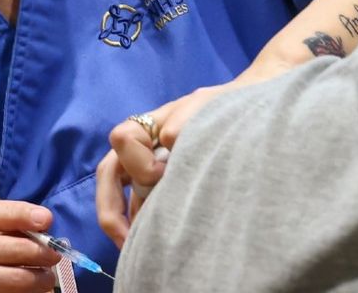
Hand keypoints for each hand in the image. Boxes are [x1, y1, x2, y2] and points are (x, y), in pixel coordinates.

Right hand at [95, 82, 235, 246]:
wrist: (247, 116)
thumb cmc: (222, 107)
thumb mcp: (204, 106)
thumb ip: (184, 120)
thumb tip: (167, 139)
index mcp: (148, 125)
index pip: (123, 139)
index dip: (139, 160)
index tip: (164, 172)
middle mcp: (141, 149)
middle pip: (109, 175)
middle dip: (111, 209)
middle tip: (124, 240)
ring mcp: (149, 170)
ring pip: (120, 197)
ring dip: (124, 224)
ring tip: (133, 250)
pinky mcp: (161, 189)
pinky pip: (140, 208)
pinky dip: (141, 227)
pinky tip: (151, 244)